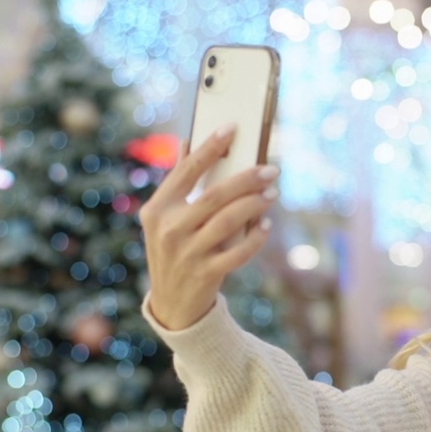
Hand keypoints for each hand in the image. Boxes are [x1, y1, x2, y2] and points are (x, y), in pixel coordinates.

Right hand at [139, 124, 280, 329]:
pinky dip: (256, 237)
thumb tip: (187, 142)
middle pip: (215, 195)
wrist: (171, 303)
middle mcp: (170, 229)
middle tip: (271, 170)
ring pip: (229, 221)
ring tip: (273, 192)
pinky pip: (239, 252)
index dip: (210, 147)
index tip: (232, 128)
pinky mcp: (206, 273)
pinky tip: (266, 225)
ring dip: (255, 204)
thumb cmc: (173, 249)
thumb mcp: (164, 218)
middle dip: (247, 179)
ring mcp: (187, 253)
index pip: (186, 170)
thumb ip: (177, 182)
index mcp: (157, 209)